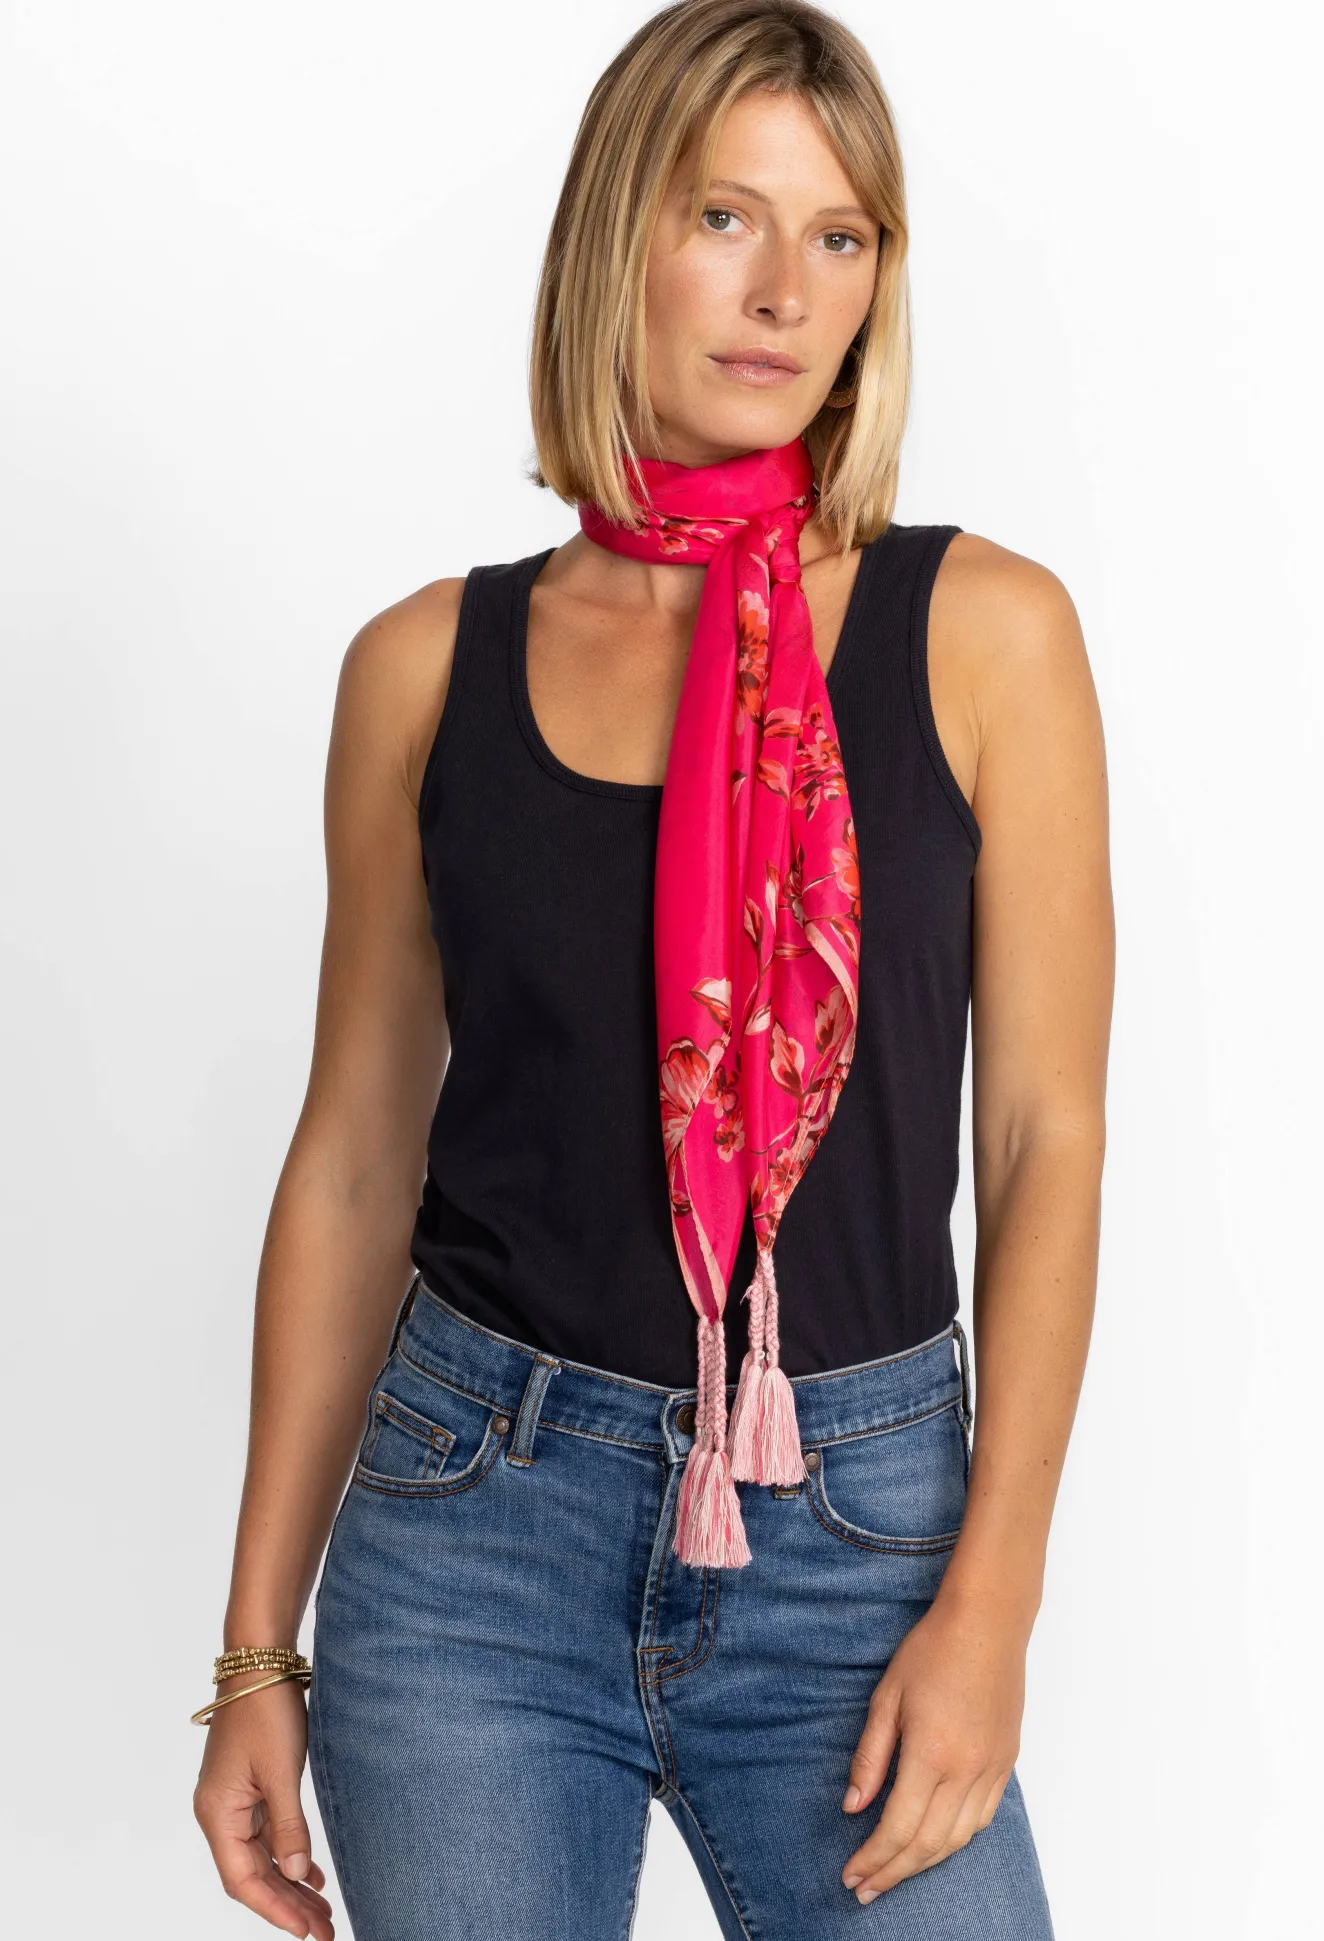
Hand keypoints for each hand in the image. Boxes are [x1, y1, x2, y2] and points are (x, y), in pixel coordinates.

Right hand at [193, 1678, 334, 1939]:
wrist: (260, 1660)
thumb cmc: (265, 1709)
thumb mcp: (281, 1770)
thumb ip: (288, 1826)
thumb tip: (296, 1874)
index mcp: (218, 1813)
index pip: (242, 1880)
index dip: (274, 1910)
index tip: (306, 1932)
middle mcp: (220, 1813)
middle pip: (253, 1875)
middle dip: (287, 1905)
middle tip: (325, 1931)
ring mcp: (234, 1801)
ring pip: (262, 1857)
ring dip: (291, 1884)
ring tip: (323, 1912)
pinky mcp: (250, 1787)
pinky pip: (267, 1835)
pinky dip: (289, 1855)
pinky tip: (312, 1874)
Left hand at [839, 1587, 1027, 1902]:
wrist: (987, 1623)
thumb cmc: (932, 1650)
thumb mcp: (887, 1697)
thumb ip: (870, 1757)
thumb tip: (852, 1806)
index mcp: (932, 1755)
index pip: (898, 1828)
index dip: (872, 1859)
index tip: (851, 1875)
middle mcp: (966, 1771)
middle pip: (928, 1845)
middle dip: (893, 1873)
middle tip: (865, 1890)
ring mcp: (991, 1769)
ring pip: (958, 1840)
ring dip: (924, 1864)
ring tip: (894, 1873)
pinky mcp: (1005, 1763)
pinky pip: (982, 1819)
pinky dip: (955, 1841)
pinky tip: (935, 1844)